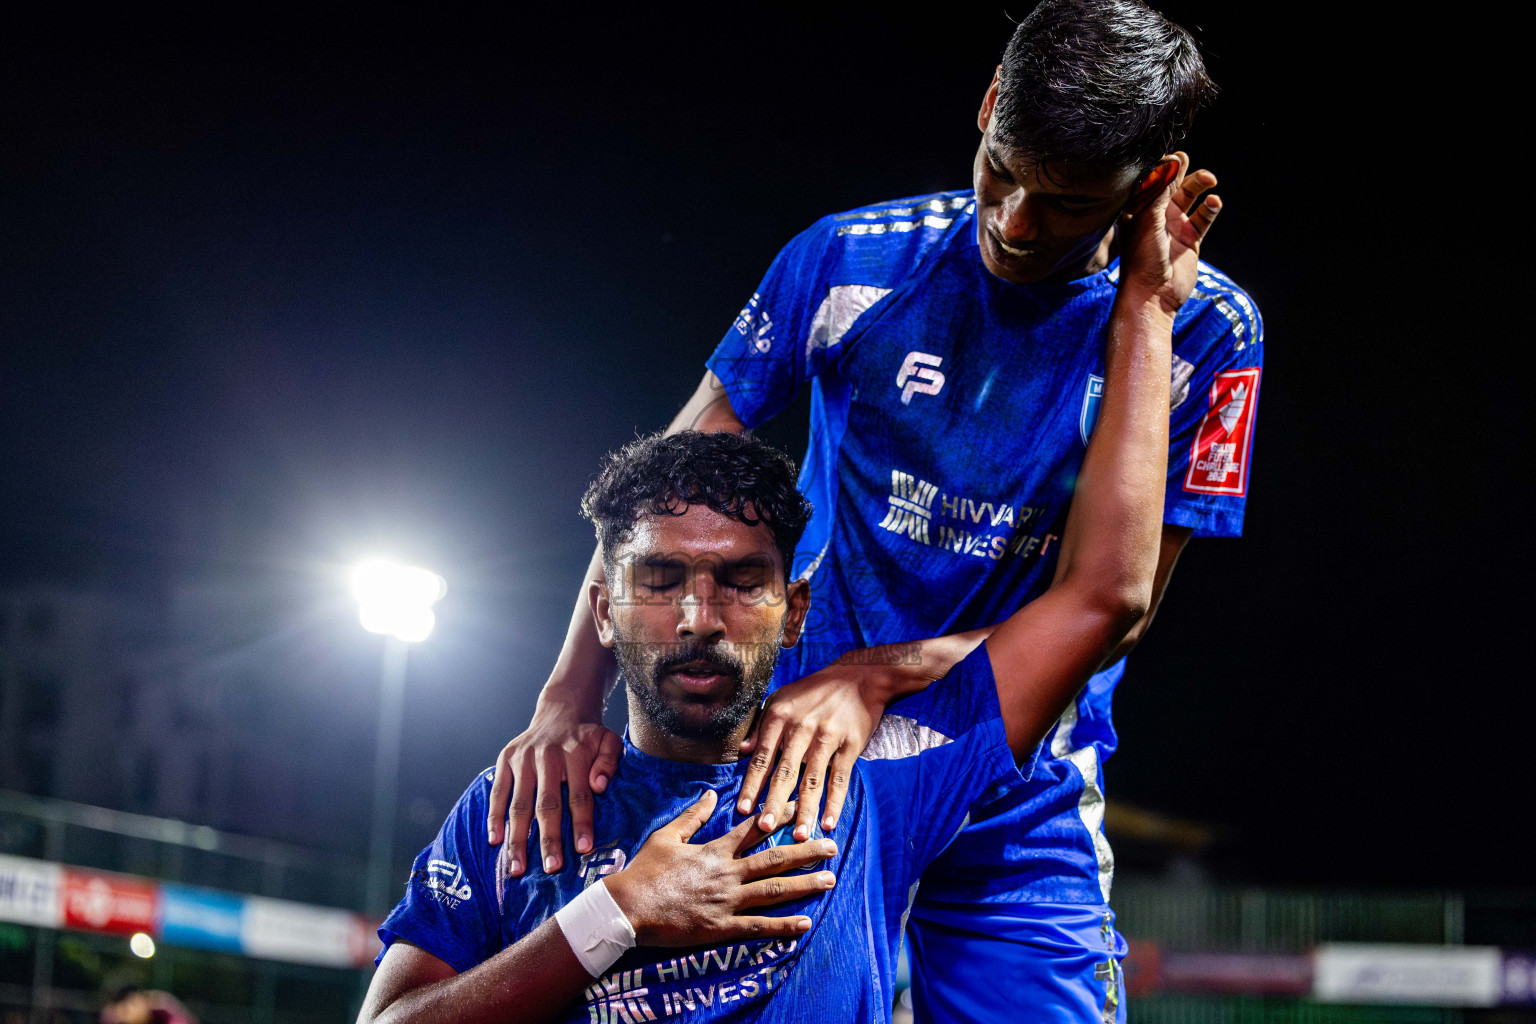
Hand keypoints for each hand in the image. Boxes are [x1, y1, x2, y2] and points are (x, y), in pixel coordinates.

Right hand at [488, 697, 622, 877]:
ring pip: (519, 804)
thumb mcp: (609, 740)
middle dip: (548, 839)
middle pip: (547, 804)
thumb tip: (599, 786)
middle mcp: (546, 756)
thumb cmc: (588, 737)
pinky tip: (495, 841)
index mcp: (575, 753)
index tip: (583, 849)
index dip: (581, 823)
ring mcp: (523, 759)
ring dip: (517, 838)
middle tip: (551, 868)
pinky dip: (494, 817)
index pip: (579, 795)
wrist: (561, 712)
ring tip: (517, 867)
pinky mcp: (505, 760)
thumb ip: (609, 762)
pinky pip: (498, 793)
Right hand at [604, 791, 837, 945]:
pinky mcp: (720, 928)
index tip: (802, 806)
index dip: (780, 816)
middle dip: (806, 850)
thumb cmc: (644, 871)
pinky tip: (805, 923)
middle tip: (832, 846)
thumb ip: (692, 816)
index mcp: (715, 850)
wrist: (627, 907)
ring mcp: (726, 901)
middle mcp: (727, 873)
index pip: (754, 829)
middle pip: (774, 858)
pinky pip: (758, 926)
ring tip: (829, 879)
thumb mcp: (667, 836)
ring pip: (773, 891)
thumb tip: (710, 792)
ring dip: (804, 884)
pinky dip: (783, 926)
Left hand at [736, 656, 889, 839]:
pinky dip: (835, 802)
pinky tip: (829, 822)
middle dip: (774, 802)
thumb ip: (761, 726)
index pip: (762, 758)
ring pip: (813, 779)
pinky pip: (840, 778)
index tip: (741, 809)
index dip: (751, 785)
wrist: (859, 676)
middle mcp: (802, 728)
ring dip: (805, 809)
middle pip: (785, 771)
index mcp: (779, 716)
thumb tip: (742, 752)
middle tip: (764, 827)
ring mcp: (827, 737)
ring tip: (799, 835)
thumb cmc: (814, 691)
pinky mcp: (851, 745)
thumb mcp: (781, 699)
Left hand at [1119, 152, 1221, 317]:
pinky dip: (1210, 209)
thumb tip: (1173, 161)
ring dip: (1200, 186)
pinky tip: (1214, 204)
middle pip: (1173, 185)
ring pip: (1191, 198)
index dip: (1162, 166)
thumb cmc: (1142, 257)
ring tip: (1210, 179)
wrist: (1153, 295)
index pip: (1151, 180)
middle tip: (1189, 160)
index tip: (1173, 154)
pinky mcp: (1190, 240)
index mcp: (1138, 210)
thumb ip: (1161, 190)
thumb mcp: (1148, 219)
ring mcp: (1174, 227)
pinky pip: (1203, 218)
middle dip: (1183, 171)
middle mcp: (1155, 216)